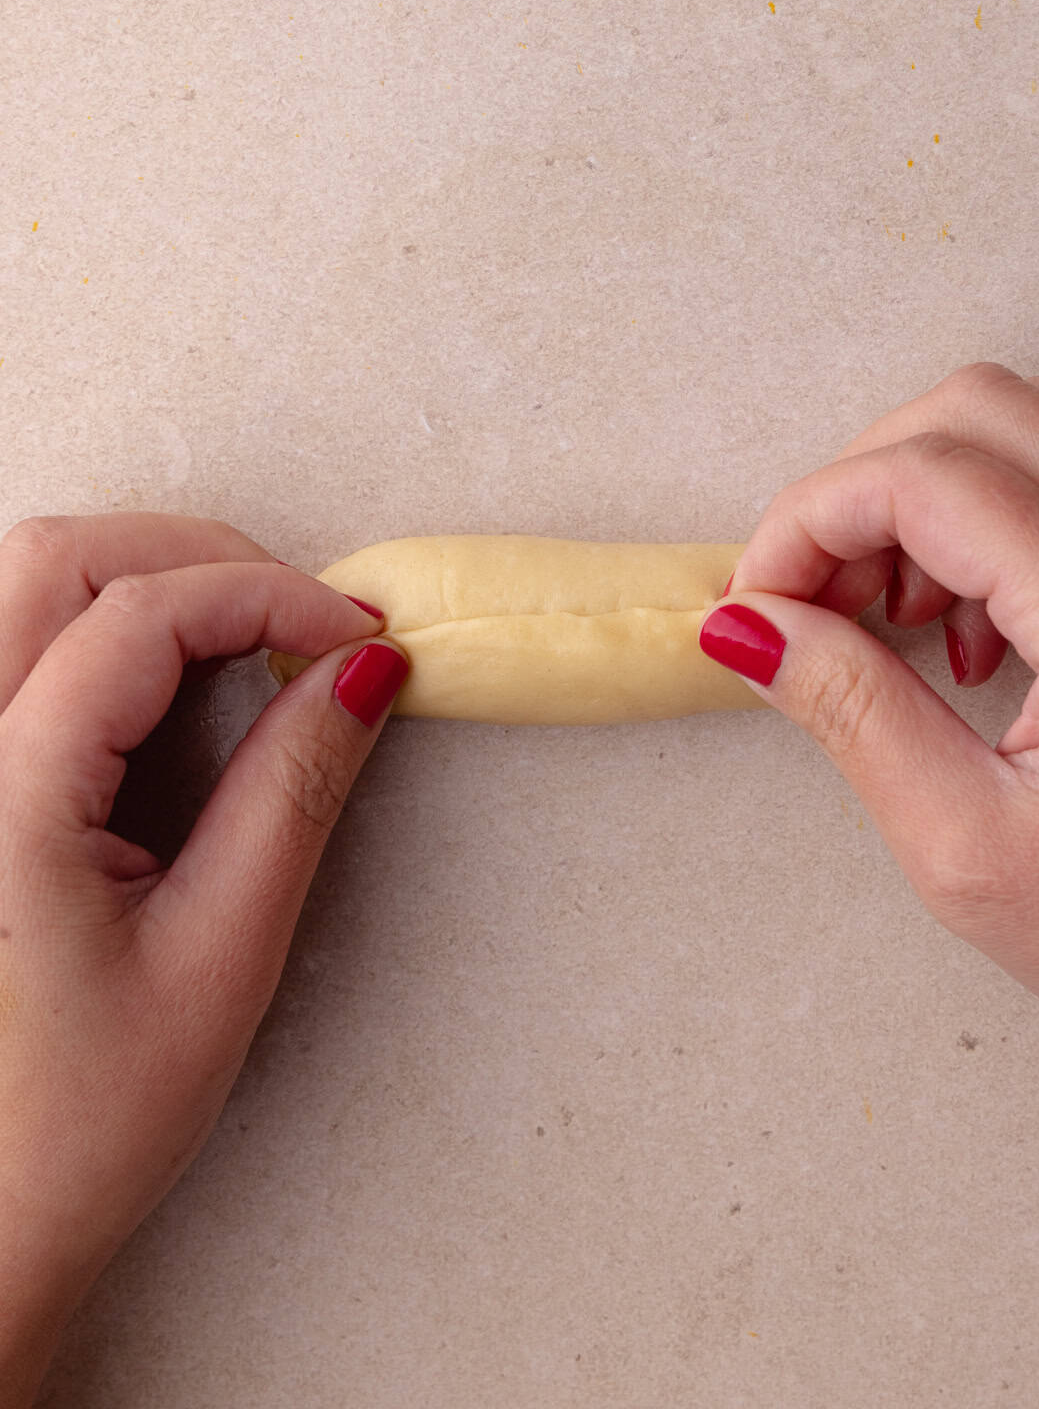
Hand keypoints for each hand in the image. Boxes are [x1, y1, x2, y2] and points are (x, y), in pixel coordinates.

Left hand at [0, 514, 407, 1403]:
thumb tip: (364, 673)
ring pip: (19, 580)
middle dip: (199, 558)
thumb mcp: (220, 955)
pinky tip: (166, 670)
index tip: (359, 634)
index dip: (269, 598)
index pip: (138, 619)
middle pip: (55, 557)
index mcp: (2, 800)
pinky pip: (10, 640)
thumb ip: (292, 794)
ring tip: (248, 629)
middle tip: (305, 615)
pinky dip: (100, 620)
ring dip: (143, 575)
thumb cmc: (76, 1120)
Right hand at [701, 362, 1038, 1078]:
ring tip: (883, 617)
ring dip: (918, 496)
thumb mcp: (967, 847)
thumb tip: (750, 627)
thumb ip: (852, 712)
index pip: (921, 476)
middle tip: (810, 596)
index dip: (807, 519)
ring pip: (1020, 427)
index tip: (757, 599)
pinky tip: (961, 632)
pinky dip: (978, 520)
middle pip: (973, 410)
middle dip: (858, 486)